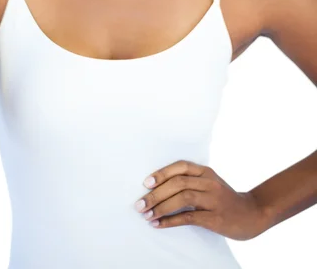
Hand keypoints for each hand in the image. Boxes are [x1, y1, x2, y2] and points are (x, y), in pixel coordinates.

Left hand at [134, 160, 267, 240]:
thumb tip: (157, 187)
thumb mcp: (209, 183)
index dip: (162, 173)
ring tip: (147, 215)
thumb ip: (190, 181)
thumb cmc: (224, 199)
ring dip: (161, 206)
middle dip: (155, 193)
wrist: (252, 214)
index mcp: (206, 172)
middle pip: (178, 182)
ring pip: (182, 197)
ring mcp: (214, 199)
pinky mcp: (215, 217)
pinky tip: (159, 224)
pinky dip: (171, 220)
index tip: (146, 183)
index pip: (180, 167)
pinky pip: (189, 217)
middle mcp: (209, 182)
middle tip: (139, 204)